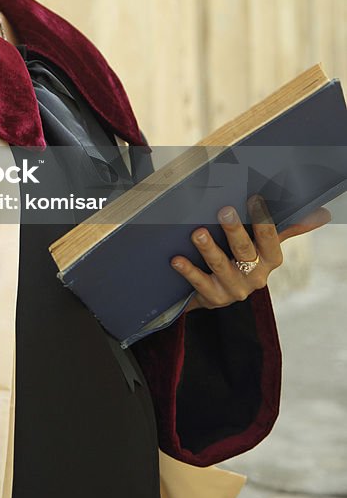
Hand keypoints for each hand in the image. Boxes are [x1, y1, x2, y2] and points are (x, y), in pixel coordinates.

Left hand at [171, 196, 331, 312]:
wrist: (217, 291)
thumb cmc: (244, 258)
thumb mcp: (265, 244)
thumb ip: (288, 227)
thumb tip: (322, 213)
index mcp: (270, 259)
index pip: (270, 238)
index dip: (263, 220)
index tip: (254, 199)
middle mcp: (255, 276)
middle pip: (245, 251)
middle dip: (235, 231)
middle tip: (223, 210)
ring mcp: (234, 289)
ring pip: (222, 266)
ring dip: (209, 249)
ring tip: (197, 232)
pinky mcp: (214, 298)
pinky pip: (200, 283)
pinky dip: (188, 271)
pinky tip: (176, 259)